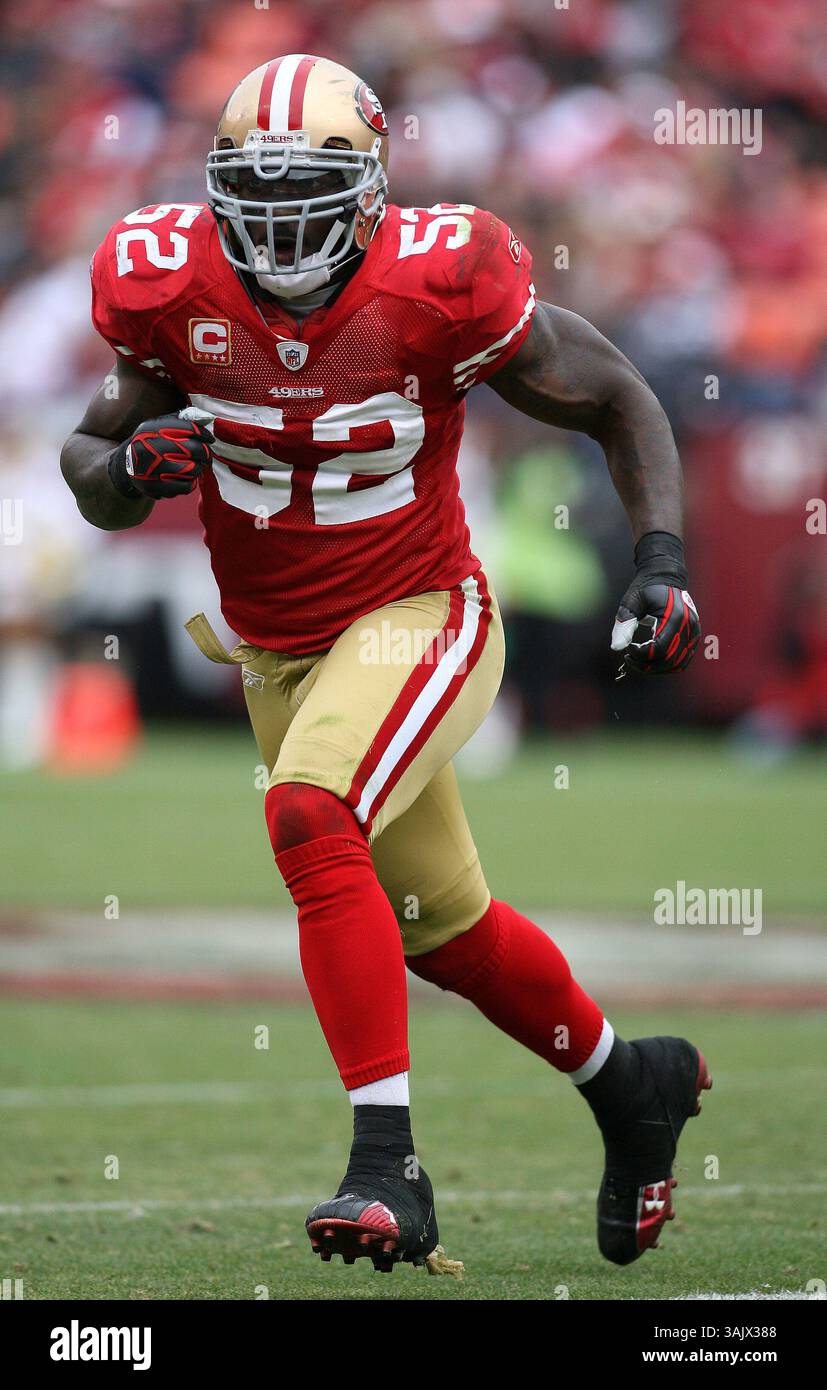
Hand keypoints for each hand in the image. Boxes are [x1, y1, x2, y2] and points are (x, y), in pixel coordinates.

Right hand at [108, 414, 211, 499]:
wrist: (126, 466)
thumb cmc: (151, 442)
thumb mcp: (158, 425)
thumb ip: (180, 420)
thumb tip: (206, 418)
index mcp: (152, 428)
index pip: (188, 428)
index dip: (204, 434)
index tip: (210, 439)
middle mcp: (150, 446)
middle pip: (192, 449)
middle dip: (205, 453)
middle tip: (207, 456)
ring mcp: (151, 468)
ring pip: (191, 469)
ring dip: (198, 468)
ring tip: (195, 466)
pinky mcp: (154, 487)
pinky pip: (185, 486)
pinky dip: (191, 483)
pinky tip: (188, 478)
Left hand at [611, 532, 700, 677]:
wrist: (666, 576)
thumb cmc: (646, 587)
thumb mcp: (631, 601)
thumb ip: (624, 623)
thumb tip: (616, 647)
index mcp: (675, 617)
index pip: (659, 649)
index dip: (640, 655)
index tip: (627, 648)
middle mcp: (689, 627)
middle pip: (668, 660)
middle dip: (646, 665)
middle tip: (629, 658)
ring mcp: (694, 633)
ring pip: (677, 664)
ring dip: (656, 668)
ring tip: (639, 659)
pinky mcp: (694, 637)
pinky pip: (683, 660)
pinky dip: (666, 665)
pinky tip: (651, 658)